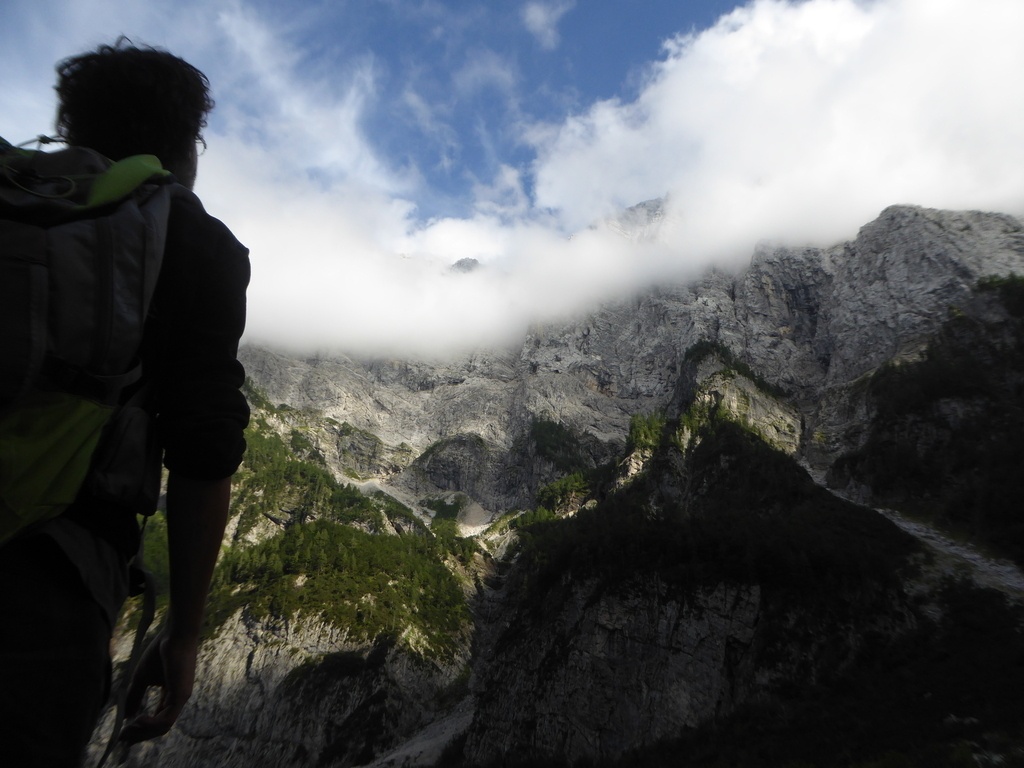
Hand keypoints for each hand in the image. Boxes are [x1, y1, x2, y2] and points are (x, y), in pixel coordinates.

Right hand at [119, 628, 198, 743]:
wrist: (174, 634)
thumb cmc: (160, 652)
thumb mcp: (142, 677)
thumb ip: (135, 696)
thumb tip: (126, 715)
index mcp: (170, 695)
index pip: (157, 719)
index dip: (140, 729)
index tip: (123, 733)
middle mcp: (177, 699)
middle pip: (159, 727)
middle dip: (139, 735)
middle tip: (122, 738)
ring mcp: (181, 698)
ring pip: (162, 727)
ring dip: (142, 732)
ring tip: (127, 730)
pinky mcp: (181, 695)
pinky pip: (166, 719)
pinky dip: (150, 724)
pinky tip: (137, 720)